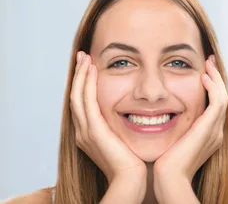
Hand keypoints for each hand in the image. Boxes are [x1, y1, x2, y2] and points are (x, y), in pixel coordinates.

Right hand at [70, 52, 146, 201]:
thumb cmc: (135, 165)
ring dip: (81, 75)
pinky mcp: (93, 130)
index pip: (83, 104)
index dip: (85, 85)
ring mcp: (86, 131)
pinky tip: (92, 70)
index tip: (91, 68)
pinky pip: (86, 101)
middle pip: (76, 97)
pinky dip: (87, 84)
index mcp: (90, 135)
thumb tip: (140, 117)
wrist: (131, 181)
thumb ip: (126, 129)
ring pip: (77, 95)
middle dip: (79, 75)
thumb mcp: (127, 142)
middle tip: (83, 57)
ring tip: (85, 58)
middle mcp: (84, 132)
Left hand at [153, 55, 227, 202]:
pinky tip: (203, 77)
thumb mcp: (171, 141)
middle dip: (217, 78)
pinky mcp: (210, 127)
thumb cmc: (164, 164)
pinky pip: (218, 101)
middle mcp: (216, 131)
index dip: (211, 88)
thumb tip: (161, 116)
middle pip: (223, 98)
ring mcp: (216, 130)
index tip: (203, 73)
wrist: (170, 178)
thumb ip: (173, 128)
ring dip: (216, 78)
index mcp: (208, 135)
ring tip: (208, 63)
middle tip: (210, 61)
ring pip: (223, 96)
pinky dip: (213, 87)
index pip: (215, 106)